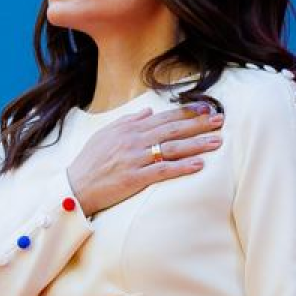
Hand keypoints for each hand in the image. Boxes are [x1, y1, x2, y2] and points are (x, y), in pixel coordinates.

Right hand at [63, 101, 222, 216]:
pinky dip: (182, 167)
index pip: (164, 117)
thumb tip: (146, 112)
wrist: (74, 187)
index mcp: (129, 128)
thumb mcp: (104, 135)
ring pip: (172, 148)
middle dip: (199, 124)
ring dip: (197, 144)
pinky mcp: (135, 178)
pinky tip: (199, 165)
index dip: (187, 112)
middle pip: (173, 129)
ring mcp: (135, 158)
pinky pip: (163, 170)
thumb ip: (127, 121)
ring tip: (217, 141)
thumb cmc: (89, 162)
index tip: (207, 108)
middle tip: (221, 120)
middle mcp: (134, 140)